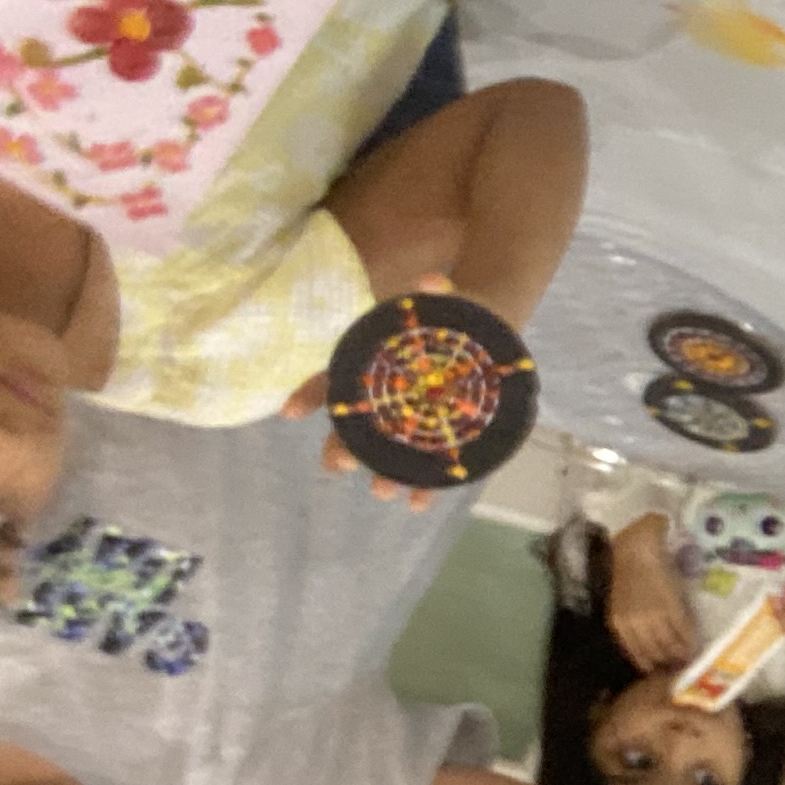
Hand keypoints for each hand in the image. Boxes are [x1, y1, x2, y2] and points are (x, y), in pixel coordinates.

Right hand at [274, 270, 458, 505]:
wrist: (492, 327)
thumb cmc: (455, 313)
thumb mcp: (446, 298)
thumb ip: (438, 290)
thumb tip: (431, 280)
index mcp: (374, 364)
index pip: (334, 379)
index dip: (311, 394)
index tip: (291, 413)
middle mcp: (387, 397)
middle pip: (357, 426)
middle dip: (344, 447)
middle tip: (339, 463)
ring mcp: (413, 420)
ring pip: (389, 453)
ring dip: (383, 474)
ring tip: (383, 490)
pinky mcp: (443, 436)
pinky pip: (429, 466)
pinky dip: (424, 488)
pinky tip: (418, 504)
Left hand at [613, 554, 700, 670]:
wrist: (638, 549)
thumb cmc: (630, 571)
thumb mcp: (624, 602)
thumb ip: (634, 622)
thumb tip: (654, 640)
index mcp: (619, 625)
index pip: (638, 655)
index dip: (653, 665)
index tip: (663, 669)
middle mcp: (635, 626)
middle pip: (655, 654)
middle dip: (668, 662)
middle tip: (681, 665)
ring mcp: (654, 618)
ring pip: (670, 647)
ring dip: (682, 655)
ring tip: (691, 657)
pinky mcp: (671, 609)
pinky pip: (684, 632)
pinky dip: (691, 640)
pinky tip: (697, 643)